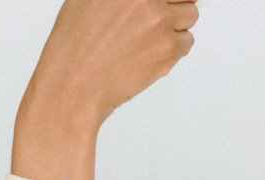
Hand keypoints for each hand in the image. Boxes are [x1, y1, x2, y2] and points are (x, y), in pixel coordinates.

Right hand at [12, 0, 198, 179]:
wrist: (74, 85)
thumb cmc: (75, 47)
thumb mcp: (87, 0)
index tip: (163, 3)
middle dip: (173, 5)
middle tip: (159, 18)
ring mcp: (160, 22)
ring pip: (190, 15)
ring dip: (176, 25)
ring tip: (149, 39)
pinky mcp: (169, 49)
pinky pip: (186, 42)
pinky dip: (174, 49)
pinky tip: (149, 54)